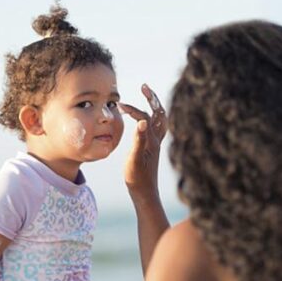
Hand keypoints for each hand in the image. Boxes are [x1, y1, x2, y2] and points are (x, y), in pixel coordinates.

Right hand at [119, 83, 167, 201]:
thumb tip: (143, 121)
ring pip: (161, 119)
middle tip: (144, 86)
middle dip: (152, 98)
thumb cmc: (137, 179)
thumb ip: (138, 140)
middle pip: (159, 113)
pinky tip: (146, 118)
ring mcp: (156, 144)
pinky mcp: (153, 148)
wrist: (145, 193)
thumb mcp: (134, 160)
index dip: (134, 110)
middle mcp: (157, 140)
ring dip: (155, 106)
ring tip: (148, 96)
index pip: (145, 117)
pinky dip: (154, 117)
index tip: (121, 105)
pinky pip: (158, 127)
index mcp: (152, 141)